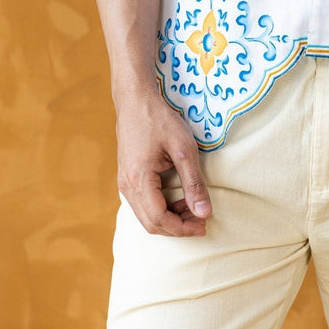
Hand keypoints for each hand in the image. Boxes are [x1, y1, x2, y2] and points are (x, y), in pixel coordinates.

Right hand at [115, 90, 212, 236]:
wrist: (136, 100)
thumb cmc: (160, 120)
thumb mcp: (183, 148)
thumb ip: (193, 182)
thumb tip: (204, 214)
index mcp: (139, 179)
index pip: (159, 220)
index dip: (183, 228)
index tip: (204, 225)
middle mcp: (126, 186)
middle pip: (151, 224)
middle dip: (178, 227)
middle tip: (201, 220)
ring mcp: (124, 182)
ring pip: (146, 216)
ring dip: (170, 218)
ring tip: (193, 208)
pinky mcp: (127, 177)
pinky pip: (143, 204)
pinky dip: (161, 208)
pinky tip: (178, 198)